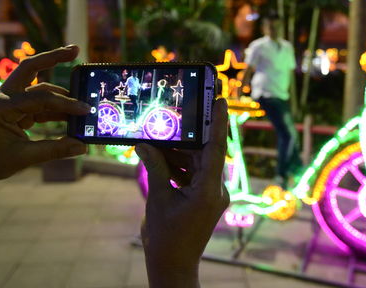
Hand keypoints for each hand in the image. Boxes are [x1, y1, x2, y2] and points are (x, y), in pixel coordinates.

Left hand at [0, 45, 89, 184]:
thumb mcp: (23, 158)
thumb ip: (54, 150)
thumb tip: (82, 146)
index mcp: (3, 106)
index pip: (41, 98)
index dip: (66, 104)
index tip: (86, 110)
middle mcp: (5, 97)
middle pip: (30, 67)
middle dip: (53, 57)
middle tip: (76, 50)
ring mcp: (10, 101)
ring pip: (38, 85)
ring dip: (59, 90)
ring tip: (81, 96)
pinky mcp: (15, 109)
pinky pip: (38, 102)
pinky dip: (55, 106)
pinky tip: (70, 113)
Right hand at [136, 98, 228, 287]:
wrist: (173, 265)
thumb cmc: (166, 237)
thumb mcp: (158, 199)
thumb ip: (155, 168)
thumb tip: (144, 144)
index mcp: (209, 190)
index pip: (216, 149)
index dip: (218, 123)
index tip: (221, 101)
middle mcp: (215, 190)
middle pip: (204, 154)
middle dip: (188, 137)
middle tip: (177, 115)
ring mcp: (211, 194)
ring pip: (197, 163)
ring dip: (179, 153)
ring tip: (159, 138)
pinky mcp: (204, 198)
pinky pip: (193, 174)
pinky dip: (178, 166)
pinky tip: (160, 157)